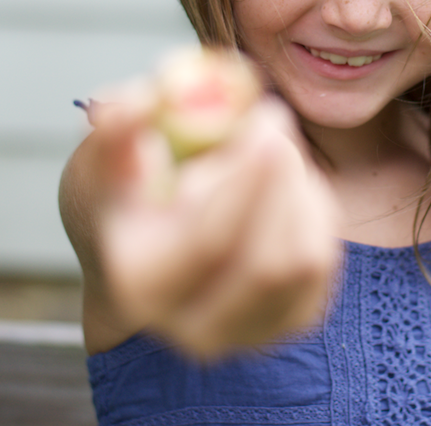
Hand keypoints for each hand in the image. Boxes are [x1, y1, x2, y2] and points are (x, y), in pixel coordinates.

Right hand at [86, 78, 340, 358]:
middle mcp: (194, 326)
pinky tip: (284, 180)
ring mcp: (249, 332)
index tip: (267, 114)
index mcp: (140, 286)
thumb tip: (148, 98)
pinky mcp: (293, 319)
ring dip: (297, 187)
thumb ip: (120, 124)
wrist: (144, 247)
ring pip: (304, 258)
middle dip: (282, 177)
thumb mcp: (107, 153)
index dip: (247, 176)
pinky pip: (323, 257)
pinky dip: (313, 208)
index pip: (209, 244)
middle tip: (273, 114)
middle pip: (267, 263)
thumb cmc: (126, 191)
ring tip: (270, 145)